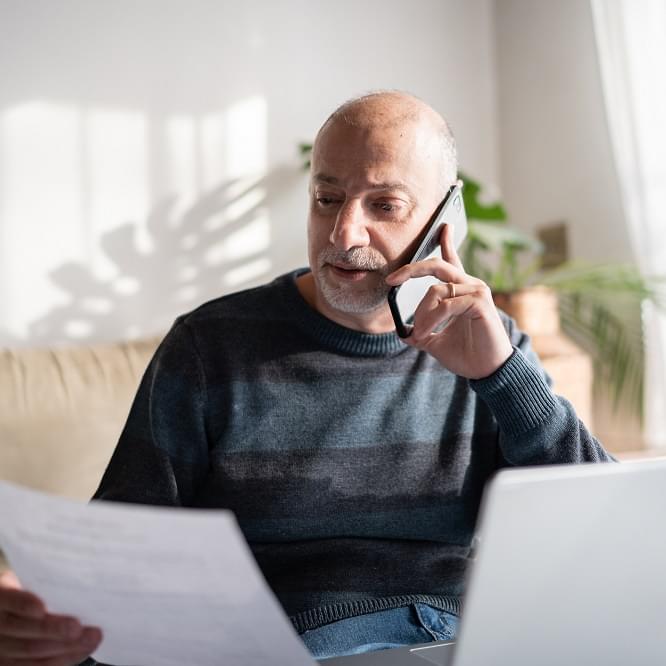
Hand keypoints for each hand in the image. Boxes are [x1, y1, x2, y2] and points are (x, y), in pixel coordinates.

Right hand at [0, 569, 101, 665]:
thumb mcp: (30, 579)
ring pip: (31, 651)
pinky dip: (63, 659)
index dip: (24, 605)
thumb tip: (79, 581)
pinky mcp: (11, 663)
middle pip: (23, 629)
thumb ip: (46, 584)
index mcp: (2, 596)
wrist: (12, 607)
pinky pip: (37, 665)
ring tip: (91, 638)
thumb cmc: (31, 588)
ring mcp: (2, 647)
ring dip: (65, 647)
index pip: (11, 600)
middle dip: (54, 630)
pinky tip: (82, 651)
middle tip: (78, 627)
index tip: (41, 608)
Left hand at [386, 224, 512, 378]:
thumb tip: (401, 331)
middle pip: (437, 266)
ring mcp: (477, 291)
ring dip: (421, 315)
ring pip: (435, 290)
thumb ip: (420, 331)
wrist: (487, 371)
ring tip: (420, 336)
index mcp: (461, 291)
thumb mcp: (435, 342)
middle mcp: (471, 285)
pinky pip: (446, 304)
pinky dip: (431, 319)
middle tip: (392, 280)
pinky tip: (427, 334)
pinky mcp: (480, 302)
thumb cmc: (467, 354)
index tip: (442, 226)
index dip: (446, 242)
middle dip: (411, 270)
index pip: (452, 261)